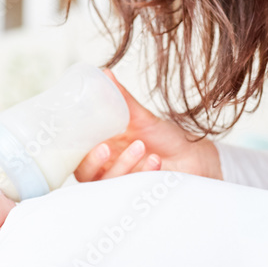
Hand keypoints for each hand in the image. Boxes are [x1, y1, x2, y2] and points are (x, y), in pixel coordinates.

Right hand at [74, 70, 221, 181]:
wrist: (192, 155)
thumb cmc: (163, 137)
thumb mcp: (141, 117)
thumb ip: (122, 99)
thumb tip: (105, 73)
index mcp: (100, 150)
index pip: (76, 156)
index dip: (74, 153)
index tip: (87, 139)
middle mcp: (106, 169)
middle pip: (85, 175)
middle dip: (94, 163)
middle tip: (107, 148)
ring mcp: (121, 183)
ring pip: (109, 183)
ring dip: (124, 164)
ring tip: (142, 146)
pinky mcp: (137, 193)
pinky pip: (132, 188)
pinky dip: (144, 172)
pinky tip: (155, 160)